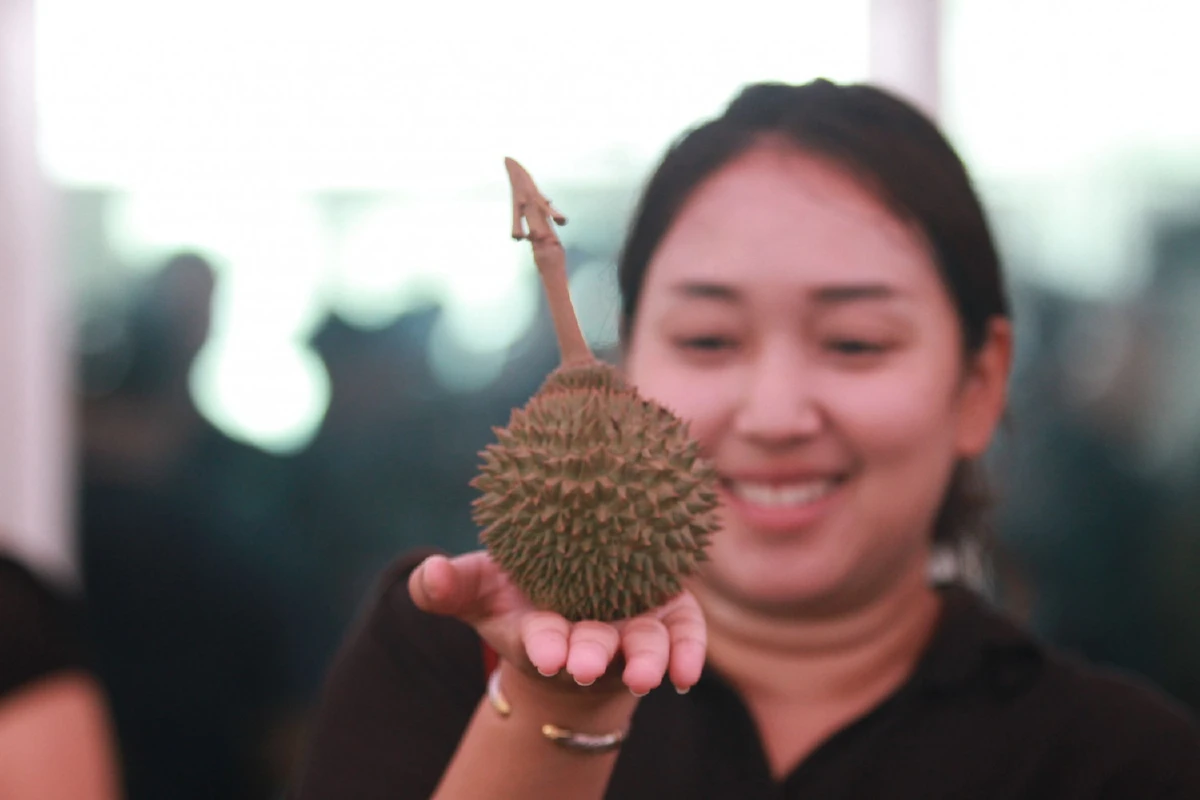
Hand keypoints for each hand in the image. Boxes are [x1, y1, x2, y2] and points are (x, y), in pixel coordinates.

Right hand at [408, 550, 705, 696]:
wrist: (579, 591)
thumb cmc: (521, 591)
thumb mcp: (480, 587)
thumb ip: (451, 585)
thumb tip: (428, 573)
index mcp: (544, 632)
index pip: (543, 642)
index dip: (545, 648)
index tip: (546, 654)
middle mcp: (591, 637)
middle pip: (593, 651)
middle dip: (588, 658)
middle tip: (585, 667)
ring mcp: (632, 629)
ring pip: (642, 648)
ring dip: (644, 662)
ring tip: (646, 675)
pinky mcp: (669, 614)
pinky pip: (683, 635)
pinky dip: (688, 652)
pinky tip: (688, 671)